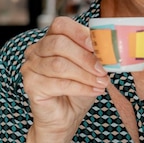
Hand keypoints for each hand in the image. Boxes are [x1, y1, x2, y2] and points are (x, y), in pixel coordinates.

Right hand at [14, 16, 108, 142]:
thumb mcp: (92, 68)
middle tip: (104, 70)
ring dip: (85, 75)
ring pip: (59, 65)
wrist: (66, 117)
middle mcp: (36, 50)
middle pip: (59, 44)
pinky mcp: (31, 85)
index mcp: (51, 39)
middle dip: (85, 58)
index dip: (80, 33)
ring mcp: (30, 67)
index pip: (61, 25)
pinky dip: (80, 87)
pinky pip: (58, 83)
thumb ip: (97, 56)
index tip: (98, 46)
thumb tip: (113, 49)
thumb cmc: (79, 88)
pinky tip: (94, 91)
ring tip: (102, 82)